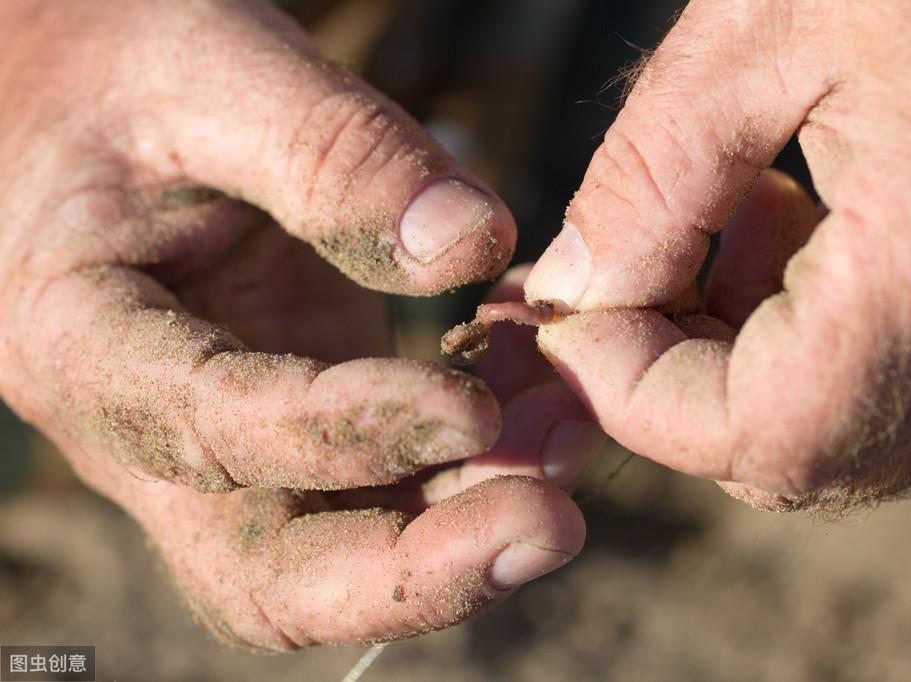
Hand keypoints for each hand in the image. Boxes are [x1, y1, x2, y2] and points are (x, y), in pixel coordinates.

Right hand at [0, 0, 584, 648]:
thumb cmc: (129, 64)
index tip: (474, 407)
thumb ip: (334, 155)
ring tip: (572, 434)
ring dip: (466, 518)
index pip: (216, 428)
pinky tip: (544, 396)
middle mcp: (146, 427)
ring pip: (339, 550)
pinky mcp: (292, 421)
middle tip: (549, 527)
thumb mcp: (215, 69)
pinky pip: (383, 484)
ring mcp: (225, 439)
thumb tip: (471, 244)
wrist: (93, 93)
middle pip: (269, 572)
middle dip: (413, 574)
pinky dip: (471, 463)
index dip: (350, 432)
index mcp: (81, 339)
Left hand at [525, 0, 910, 512]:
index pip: (756, 431)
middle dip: (669, 381)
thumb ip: (650, 178)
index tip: (566, 319)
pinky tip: (787, 220)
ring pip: (826, 432)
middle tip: (626, 274)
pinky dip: (791, 336)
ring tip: (722, 219)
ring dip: (726, 357)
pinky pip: (874, 386)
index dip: (631, 395)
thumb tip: (571, 294)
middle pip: (787, 454)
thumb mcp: (760, 30)